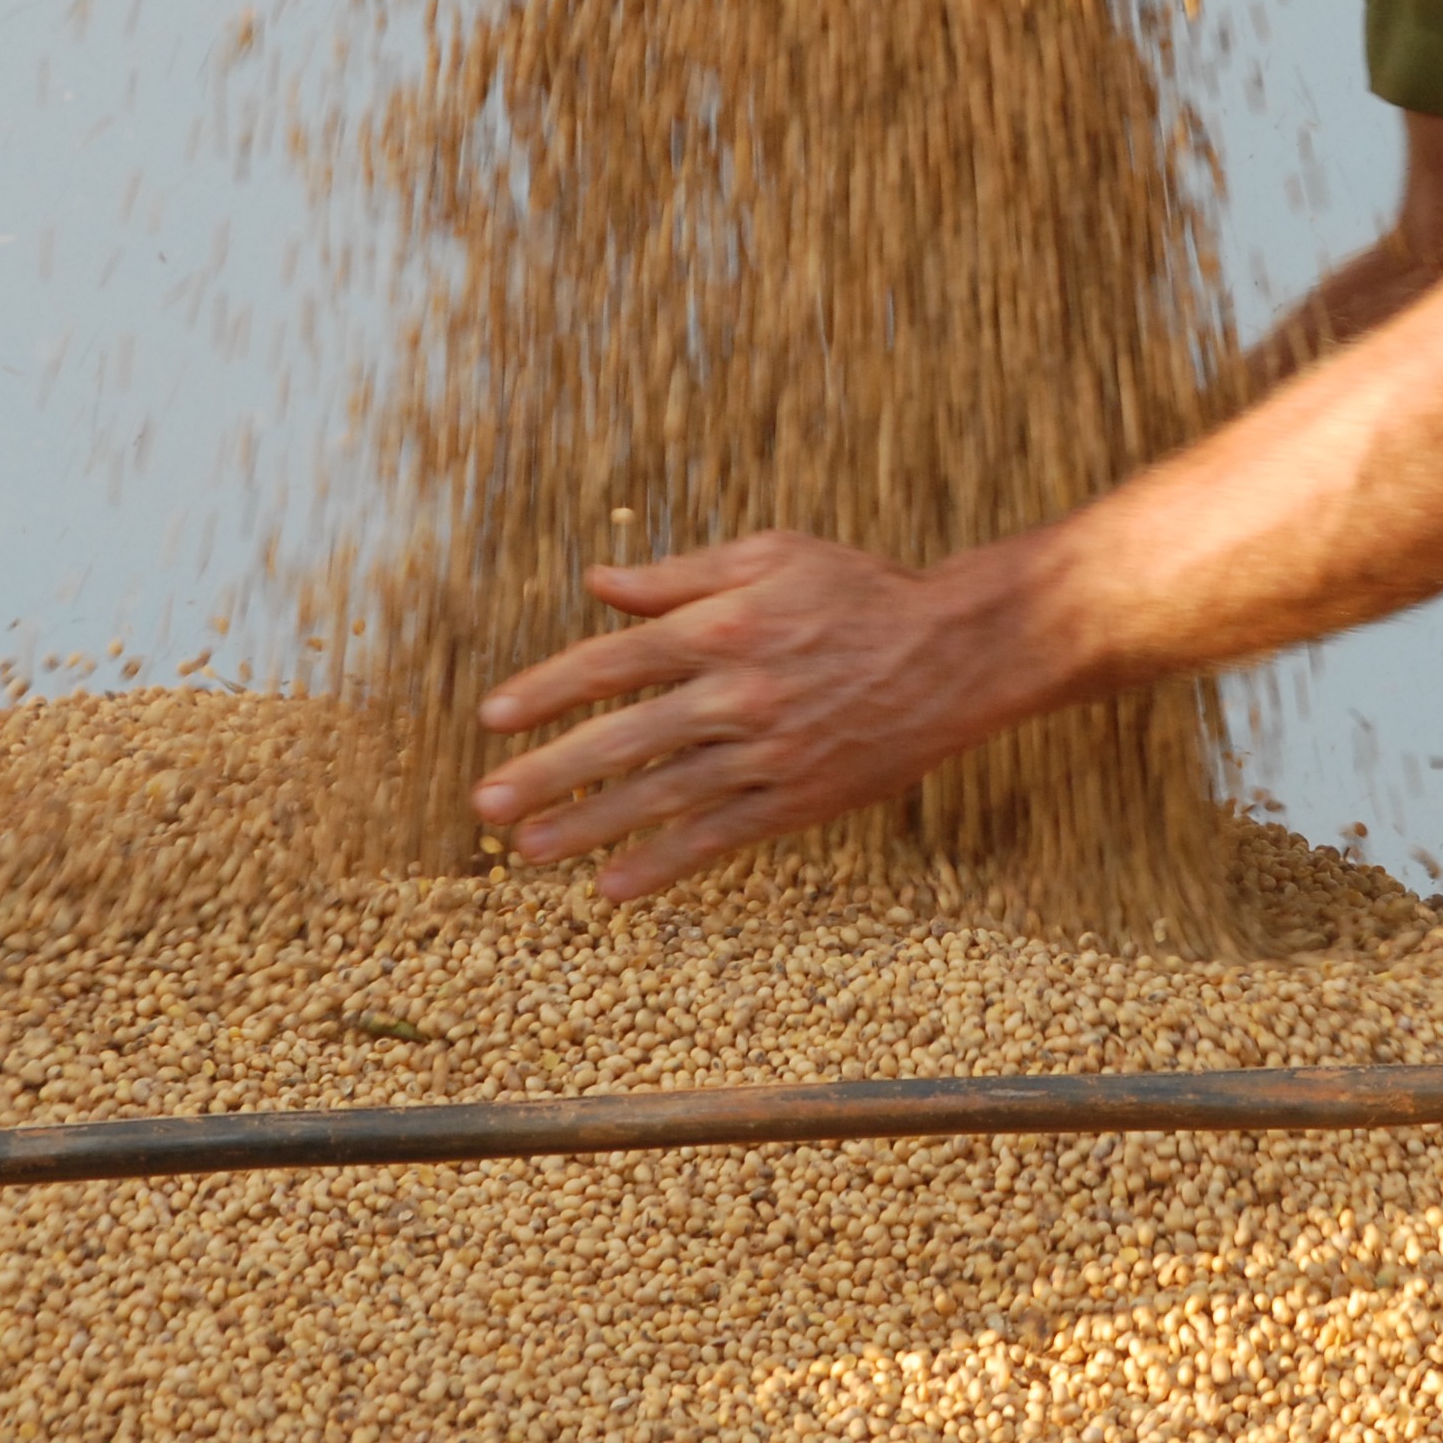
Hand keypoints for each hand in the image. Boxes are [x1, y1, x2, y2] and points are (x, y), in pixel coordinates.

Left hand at [469, 531, 1047, 899]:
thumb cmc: (860, 590)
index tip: (492, 717)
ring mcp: (768, 753)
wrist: (956, 652)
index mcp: (723, 626)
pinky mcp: (799, 798)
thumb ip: (680, 576)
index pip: (613, 662)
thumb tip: (598, 582)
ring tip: (528, 854)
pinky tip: (614, 887)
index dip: (547, 690)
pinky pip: (719, 837)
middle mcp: (737, 693)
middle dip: (548, 774)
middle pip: (623, 738)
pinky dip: (665, 864)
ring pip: (661, 796)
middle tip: (486, 803)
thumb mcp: (772, 555)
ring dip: (589, 827)